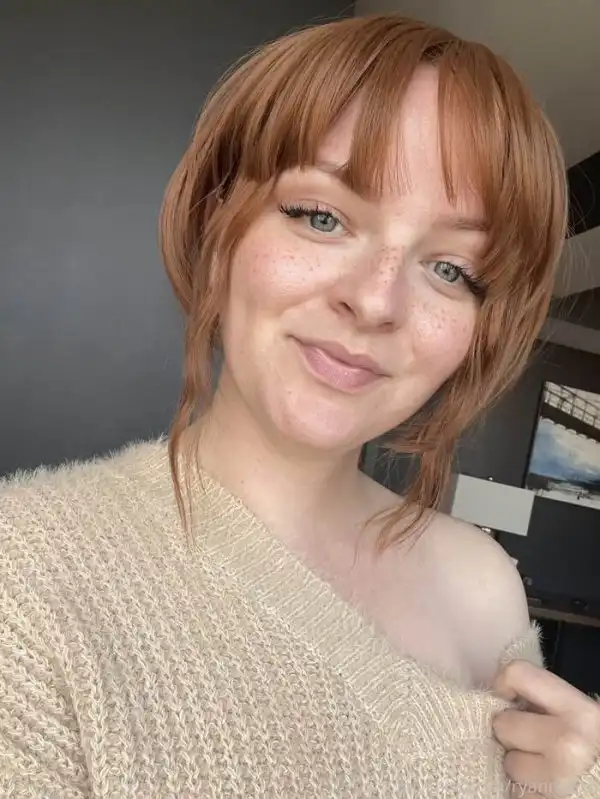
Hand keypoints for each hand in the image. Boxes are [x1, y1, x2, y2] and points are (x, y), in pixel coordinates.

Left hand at [492, 660, 599, 797]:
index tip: (509, 697)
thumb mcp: (581, 717)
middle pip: (503, 723)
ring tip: (542, 768)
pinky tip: (543, 787)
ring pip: (508, 763)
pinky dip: (523, 792)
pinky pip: (515, 793)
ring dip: (518, 766)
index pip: (518, 674)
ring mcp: (557, 781)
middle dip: (512, 733)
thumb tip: (504, 694)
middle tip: (532, 740)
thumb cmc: (596, 749)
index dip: (505, 684)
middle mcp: (569, 745)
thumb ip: (547, 701)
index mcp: (580, 713)